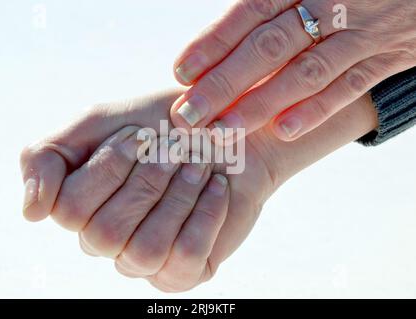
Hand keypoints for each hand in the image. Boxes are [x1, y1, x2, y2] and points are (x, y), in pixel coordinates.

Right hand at [20, 89, 377, 291]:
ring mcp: (144, 262)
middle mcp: (106, 242)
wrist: (223, 131)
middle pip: (104, 234)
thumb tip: (32, 214)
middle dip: (146, 181)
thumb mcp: (98, 123)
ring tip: (198, 163)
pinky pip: (186, 256)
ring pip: (144, 249)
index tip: (141, 133)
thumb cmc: (160, 126)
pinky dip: (205, 213)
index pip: (69, 210)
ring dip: (177, 196)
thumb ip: (48, 157)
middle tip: (175, 146)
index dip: (109, 167)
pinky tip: (216, 186)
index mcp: (80, 208)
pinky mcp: (182, 272)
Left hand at [170, 0, 414, 140]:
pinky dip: (316, 110)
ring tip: (223, 129)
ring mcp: (360, 33)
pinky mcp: (385, 58)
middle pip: (268, 47)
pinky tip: (283, 131)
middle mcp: (329, 5)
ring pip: (304, 72)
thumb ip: (268, 5)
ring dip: (260, 103)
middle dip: (224, 83)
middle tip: (189, 113)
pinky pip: (349, 87)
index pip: (249, 13)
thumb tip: (219, 39)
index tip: (182, 72)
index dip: (213, 43)